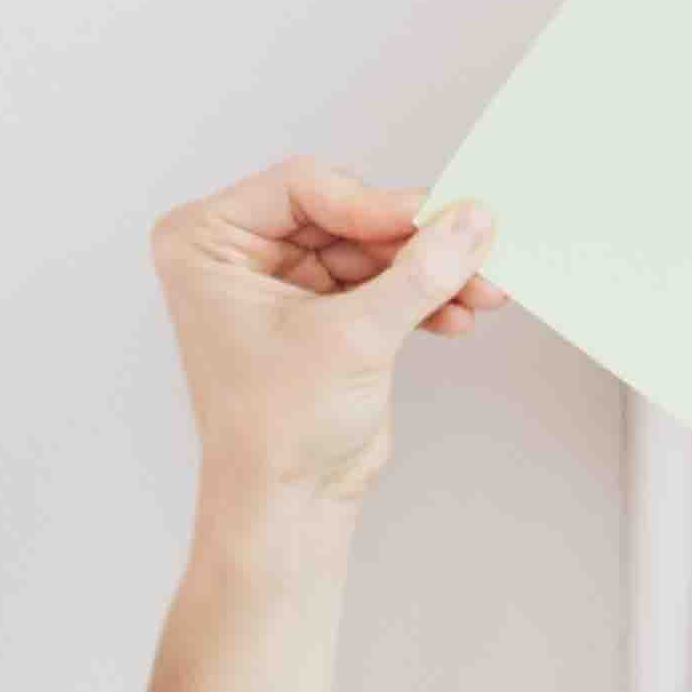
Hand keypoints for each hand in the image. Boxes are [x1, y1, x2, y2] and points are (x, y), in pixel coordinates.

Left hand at [149, 157, 505, 516]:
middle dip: (413, 240)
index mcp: (206, 242)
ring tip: (485, 290)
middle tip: (478, 247)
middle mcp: (237, 253)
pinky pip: (382, 281)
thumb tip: (473, 218)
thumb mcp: (353, 337)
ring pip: (372, 248)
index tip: (430, 222)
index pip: (303, 186)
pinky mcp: (323, 311)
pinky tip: (461, 314)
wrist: (287, 505)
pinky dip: (423, 295)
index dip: (371, 202)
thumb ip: (418, 271)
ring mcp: (282, 281)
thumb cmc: (277, 430)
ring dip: (432, 269)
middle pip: (346, 213)